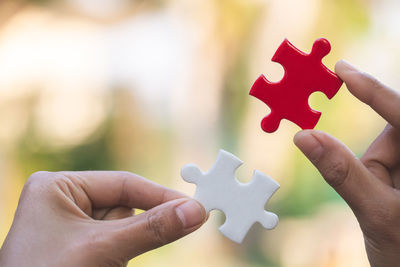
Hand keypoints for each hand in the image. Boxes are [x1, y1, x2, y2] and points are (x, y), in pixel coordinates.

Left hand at [0, 171, 205, 266]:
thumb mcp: (103, 249)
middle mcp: (63, 201)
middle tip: (130, 246)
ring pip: (121, 229)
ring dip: (124, 248)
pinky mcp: (78, 248)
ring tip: (98, 263)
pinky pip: (113, 244)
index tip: (193, 207)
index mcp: (58, 186)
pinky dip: (116, 256)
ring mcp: (70, 226)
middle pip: (123, 206)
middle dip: (134, 229)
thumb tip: (194, 211)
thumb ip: (150, 228)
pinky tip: (100, 266)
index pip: (123, 182)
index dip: (160, 195)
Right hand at [294, 60, 399, 266]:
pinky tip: (386, 201)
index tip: (342, 69)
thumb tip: (303, 136)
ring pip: (387, 151)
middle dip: (375, 159)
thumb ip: (340, 171)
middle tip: (371, 191)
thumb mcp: (374, 212)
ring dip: (374, 173)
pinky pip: (384, 162)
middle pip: (393, 135)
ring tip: (386, 207)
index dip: (372, 90)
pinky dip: (374, 174)